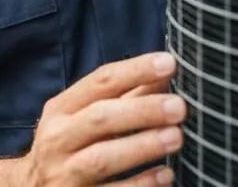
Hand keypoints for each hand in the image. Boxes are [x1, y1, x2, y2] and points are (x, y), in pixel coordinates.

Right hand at [17, 52, 185, 186]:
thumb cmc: (69, 146)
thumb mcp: (85, 116)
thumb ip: (125, 95)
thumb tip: (165, 70)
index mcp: (62, 108)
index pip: (100, 81)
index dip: (135, 70)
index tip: (169, 62)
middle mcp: (58, 138)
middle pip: (101, 118)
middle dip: (142, 110)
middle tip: (179, 106)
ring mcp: (64, 174)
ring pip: (103, 158)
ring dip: (142, 146)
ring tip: (177, 137)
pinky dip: (139, 185)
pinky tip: (165, 176)